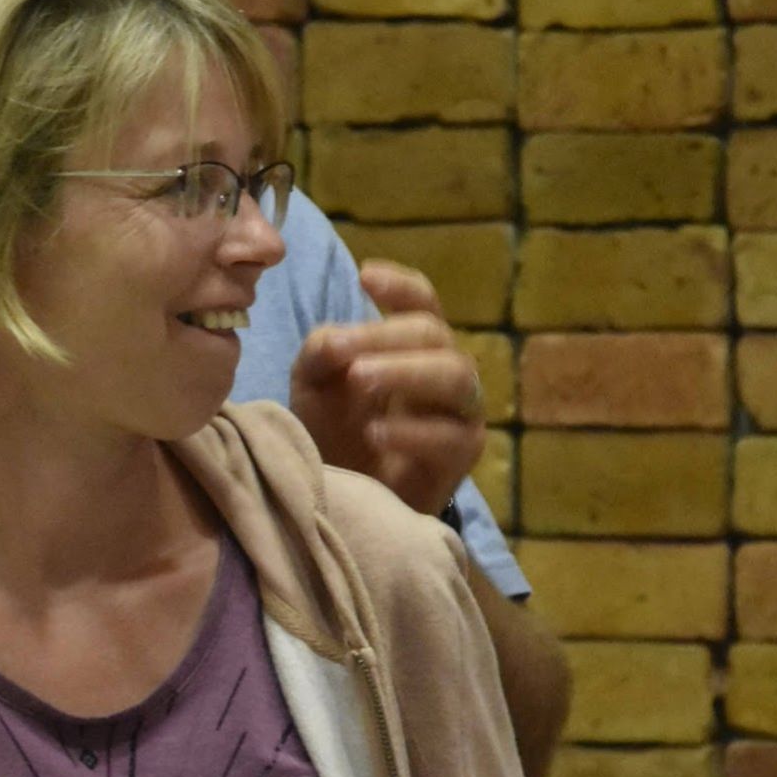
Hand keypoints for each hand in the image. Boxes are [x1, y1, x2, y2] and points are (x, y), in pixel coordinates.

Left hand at [288, 261, 485, 518]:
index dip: (399, 286)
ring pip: (456, 375)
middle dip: (385, 336)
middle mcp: (444, 370)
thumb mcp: (313, 386)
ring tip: (360, 380)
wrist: (347, 500)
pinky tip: (374, 433)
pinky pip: (452, 435)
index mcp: (412, 346)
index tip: (365, 277)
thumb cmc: (334, 434)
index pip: (421, 302)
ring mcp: (461, 411)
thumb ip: (320, 354)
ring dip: (405, 372)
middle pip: (433, 333)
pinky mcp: (463, 454)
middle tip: (344, 351)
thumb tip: (335, 339)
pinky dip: (412, 431)